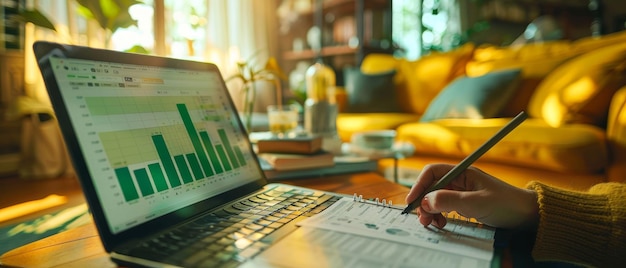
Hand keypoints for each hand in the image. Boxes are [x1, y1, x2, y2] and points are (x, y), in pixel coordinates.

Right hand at [405, 164, 538, 229]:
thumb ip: (449, 201)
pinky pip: (445, 207)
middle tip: (423, 219)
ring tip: (434, 224)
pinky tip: (443, 223)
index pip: (433, 172)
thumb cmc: (506, 204)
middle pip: (432, 187)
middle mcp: (460, 180)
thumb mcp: (476, 203)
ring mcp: (462, 192)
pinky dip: (440, 215)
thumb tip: (425, 201)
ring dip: (431, 211)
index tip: (412, 201)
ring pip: (436, 199)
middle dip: (424, 202)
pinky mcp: (465, 204)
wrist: (527, 216)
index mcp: (462, 173)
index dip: (419, 184)